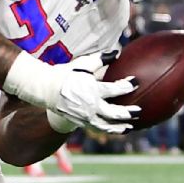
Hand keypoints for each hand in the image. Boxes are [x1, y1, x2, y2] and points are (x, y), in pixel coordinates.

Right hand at [4, 52, 137, 133]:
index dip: (127, 85)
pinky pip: (97, 128)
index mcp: (93, 90)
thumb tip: (117, 52)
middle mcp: (91, 105)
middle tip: (138, 110)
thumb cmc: (65, 73)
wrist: (46, 88)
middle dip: (128, 112)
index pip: (115, 89)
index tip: (135, 82)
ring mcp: (85, 116)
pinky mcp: (80, 122)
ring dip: (119, 126)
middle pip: (114, 112)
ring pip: (106, 125)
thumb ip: (101, 59)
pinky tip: (115, 130)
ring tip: (129, 127)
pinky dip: (107, 130)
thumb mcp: (83, 64)